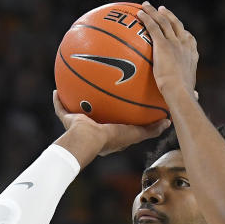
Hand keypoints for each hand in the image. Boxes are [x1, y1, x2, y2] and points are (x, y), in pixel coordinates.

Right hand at [53, 90, 168, 156]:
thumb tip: (168, 122)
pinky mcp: (67, 120)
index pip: (116, 123)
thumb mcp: (135, 133)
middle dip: (98, 105)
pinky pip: (60, 108)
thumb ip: (150, 129)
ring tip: (76, 83)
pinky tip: (56, 89)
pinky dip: (58, 100)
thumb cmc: (112, 137)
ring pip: (77, 110)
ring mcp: (79, 126)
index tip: (123, 104)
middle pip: (96, 115)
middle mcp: (94, 131)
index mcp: (109, 135)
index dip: (119, 114)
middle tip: (100, 90)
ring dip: (76, 99)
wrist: (88, 140)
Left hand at [137, 3, 197, 95]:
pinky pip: (153, 27)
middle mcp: (184, 45)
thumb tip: (196, 96)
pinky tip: (139, 13)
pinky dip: (146, 18)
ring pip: (164, 21)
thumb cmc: (185, 94)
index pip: (189, 39)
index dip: (184, 33)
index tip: (179, 29)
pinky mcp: (163, 44)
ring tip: (146, 6)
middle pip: (176, 24)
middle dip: (169, 15)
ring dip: (154, 12)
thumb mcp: (192, 91)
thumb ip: (193, 92)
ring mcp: (174, 43)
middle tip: (161, 10)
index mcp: (192, 55)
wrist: (180, 91)